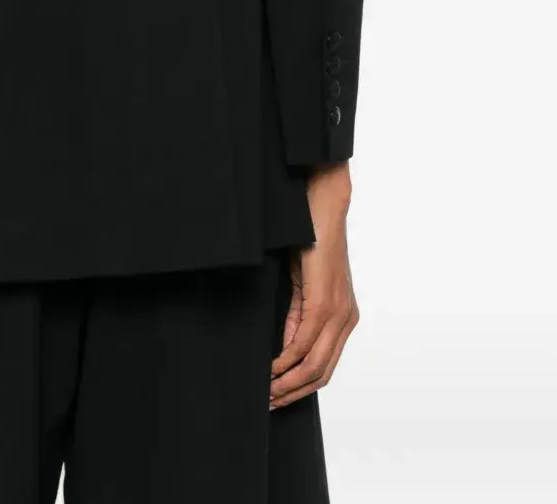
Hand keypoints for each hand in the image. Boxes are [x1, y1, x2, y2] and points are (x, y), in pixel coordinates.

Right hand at [270, 162, 358, 409]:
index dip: (302, 387)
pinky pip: (304, 342)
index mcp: (344, 317)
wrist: (323, 208)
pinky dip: (286, 360)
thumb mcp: (304, 287)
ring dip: (288, 382)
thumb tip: (287, 348)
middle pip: (322, 373)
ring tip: (267, 392)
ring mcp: (338, 313)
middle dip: (293, 392)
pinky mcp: (325, 302)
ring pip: (314, 364)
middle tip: (269, 403)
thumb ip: (298, 316)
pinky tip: (271, 368)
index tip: (278, 396)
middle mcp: (346, 320)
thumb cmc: (311, 241)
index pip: (326, 366)